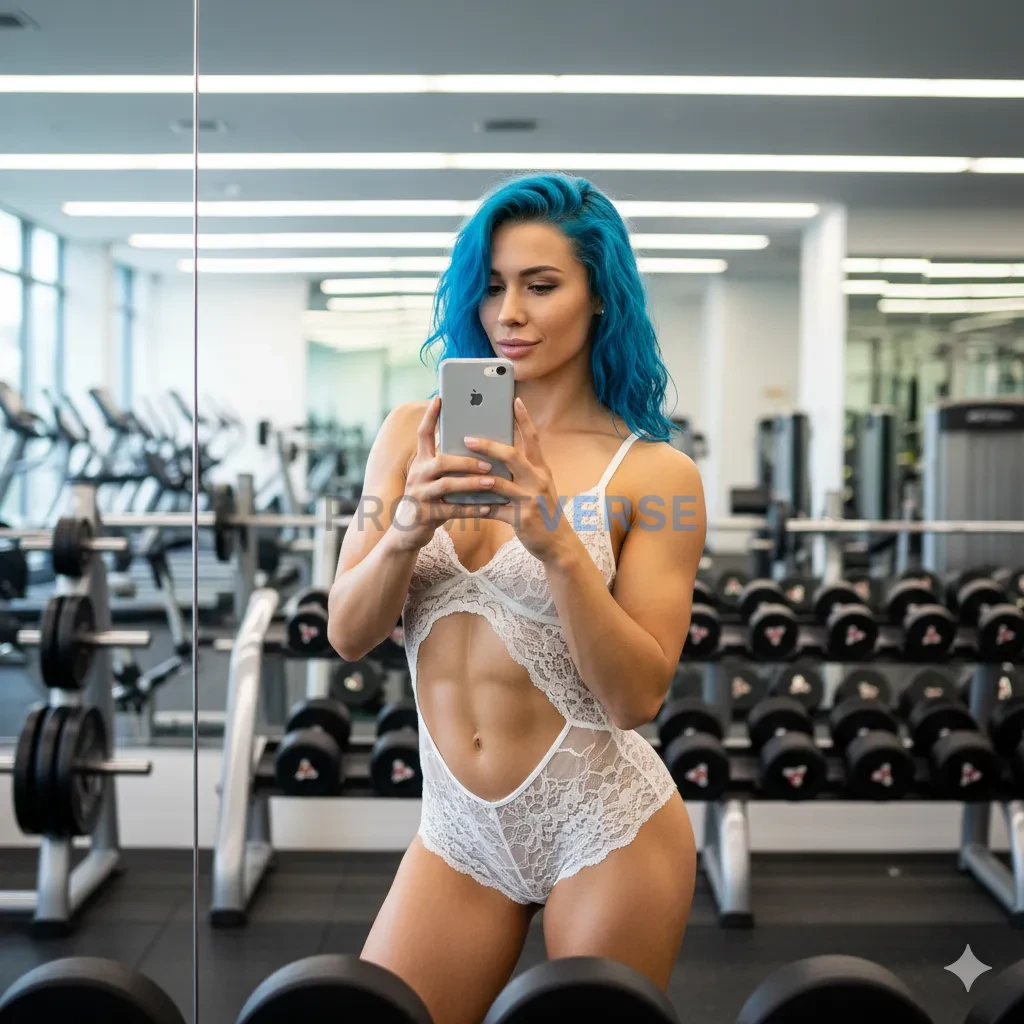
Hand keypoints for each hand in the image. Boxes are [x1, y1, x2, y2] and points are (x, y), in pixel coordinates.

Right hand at [389, 396, 496, 551]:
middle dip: (467, 461)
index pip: (423, 434)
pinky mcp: (425, 515)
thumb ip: (448, 463)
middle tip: (489, 463)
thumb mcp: (433, 478)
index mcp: (421, 462)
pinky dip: (473, 509)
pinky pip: (453, 510)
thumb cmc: (429, 500)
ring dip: (472, 483)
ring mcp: (420, 496)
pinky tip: (489, 508)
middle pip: (442, 462)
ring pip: (448, 485)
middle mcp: (417, 475)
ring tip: (492, 482)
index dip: (431, 416)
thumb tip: (477, 445)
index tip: (441, 398)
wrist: (406, 532)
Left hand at [464, 397, 574, 563]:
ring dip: (477, 475)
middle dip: (489, 445)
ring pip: (499, 483)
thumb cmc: (542, 510)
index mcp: (541, 469)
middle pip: (512, 456)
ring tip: (458, 469)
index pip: (533, 439)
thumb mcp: (538, 486)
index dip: (524, 419)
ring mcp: (530, 499)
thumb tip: (496, 455)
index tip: (515, 400)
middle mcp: (537, 480)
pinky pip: (493, 509)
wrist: (557, 542)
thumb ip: (522, 470)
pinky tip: (461, 503)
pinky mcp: (521, 518)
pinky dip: (476, 506)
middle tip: (467, 438)